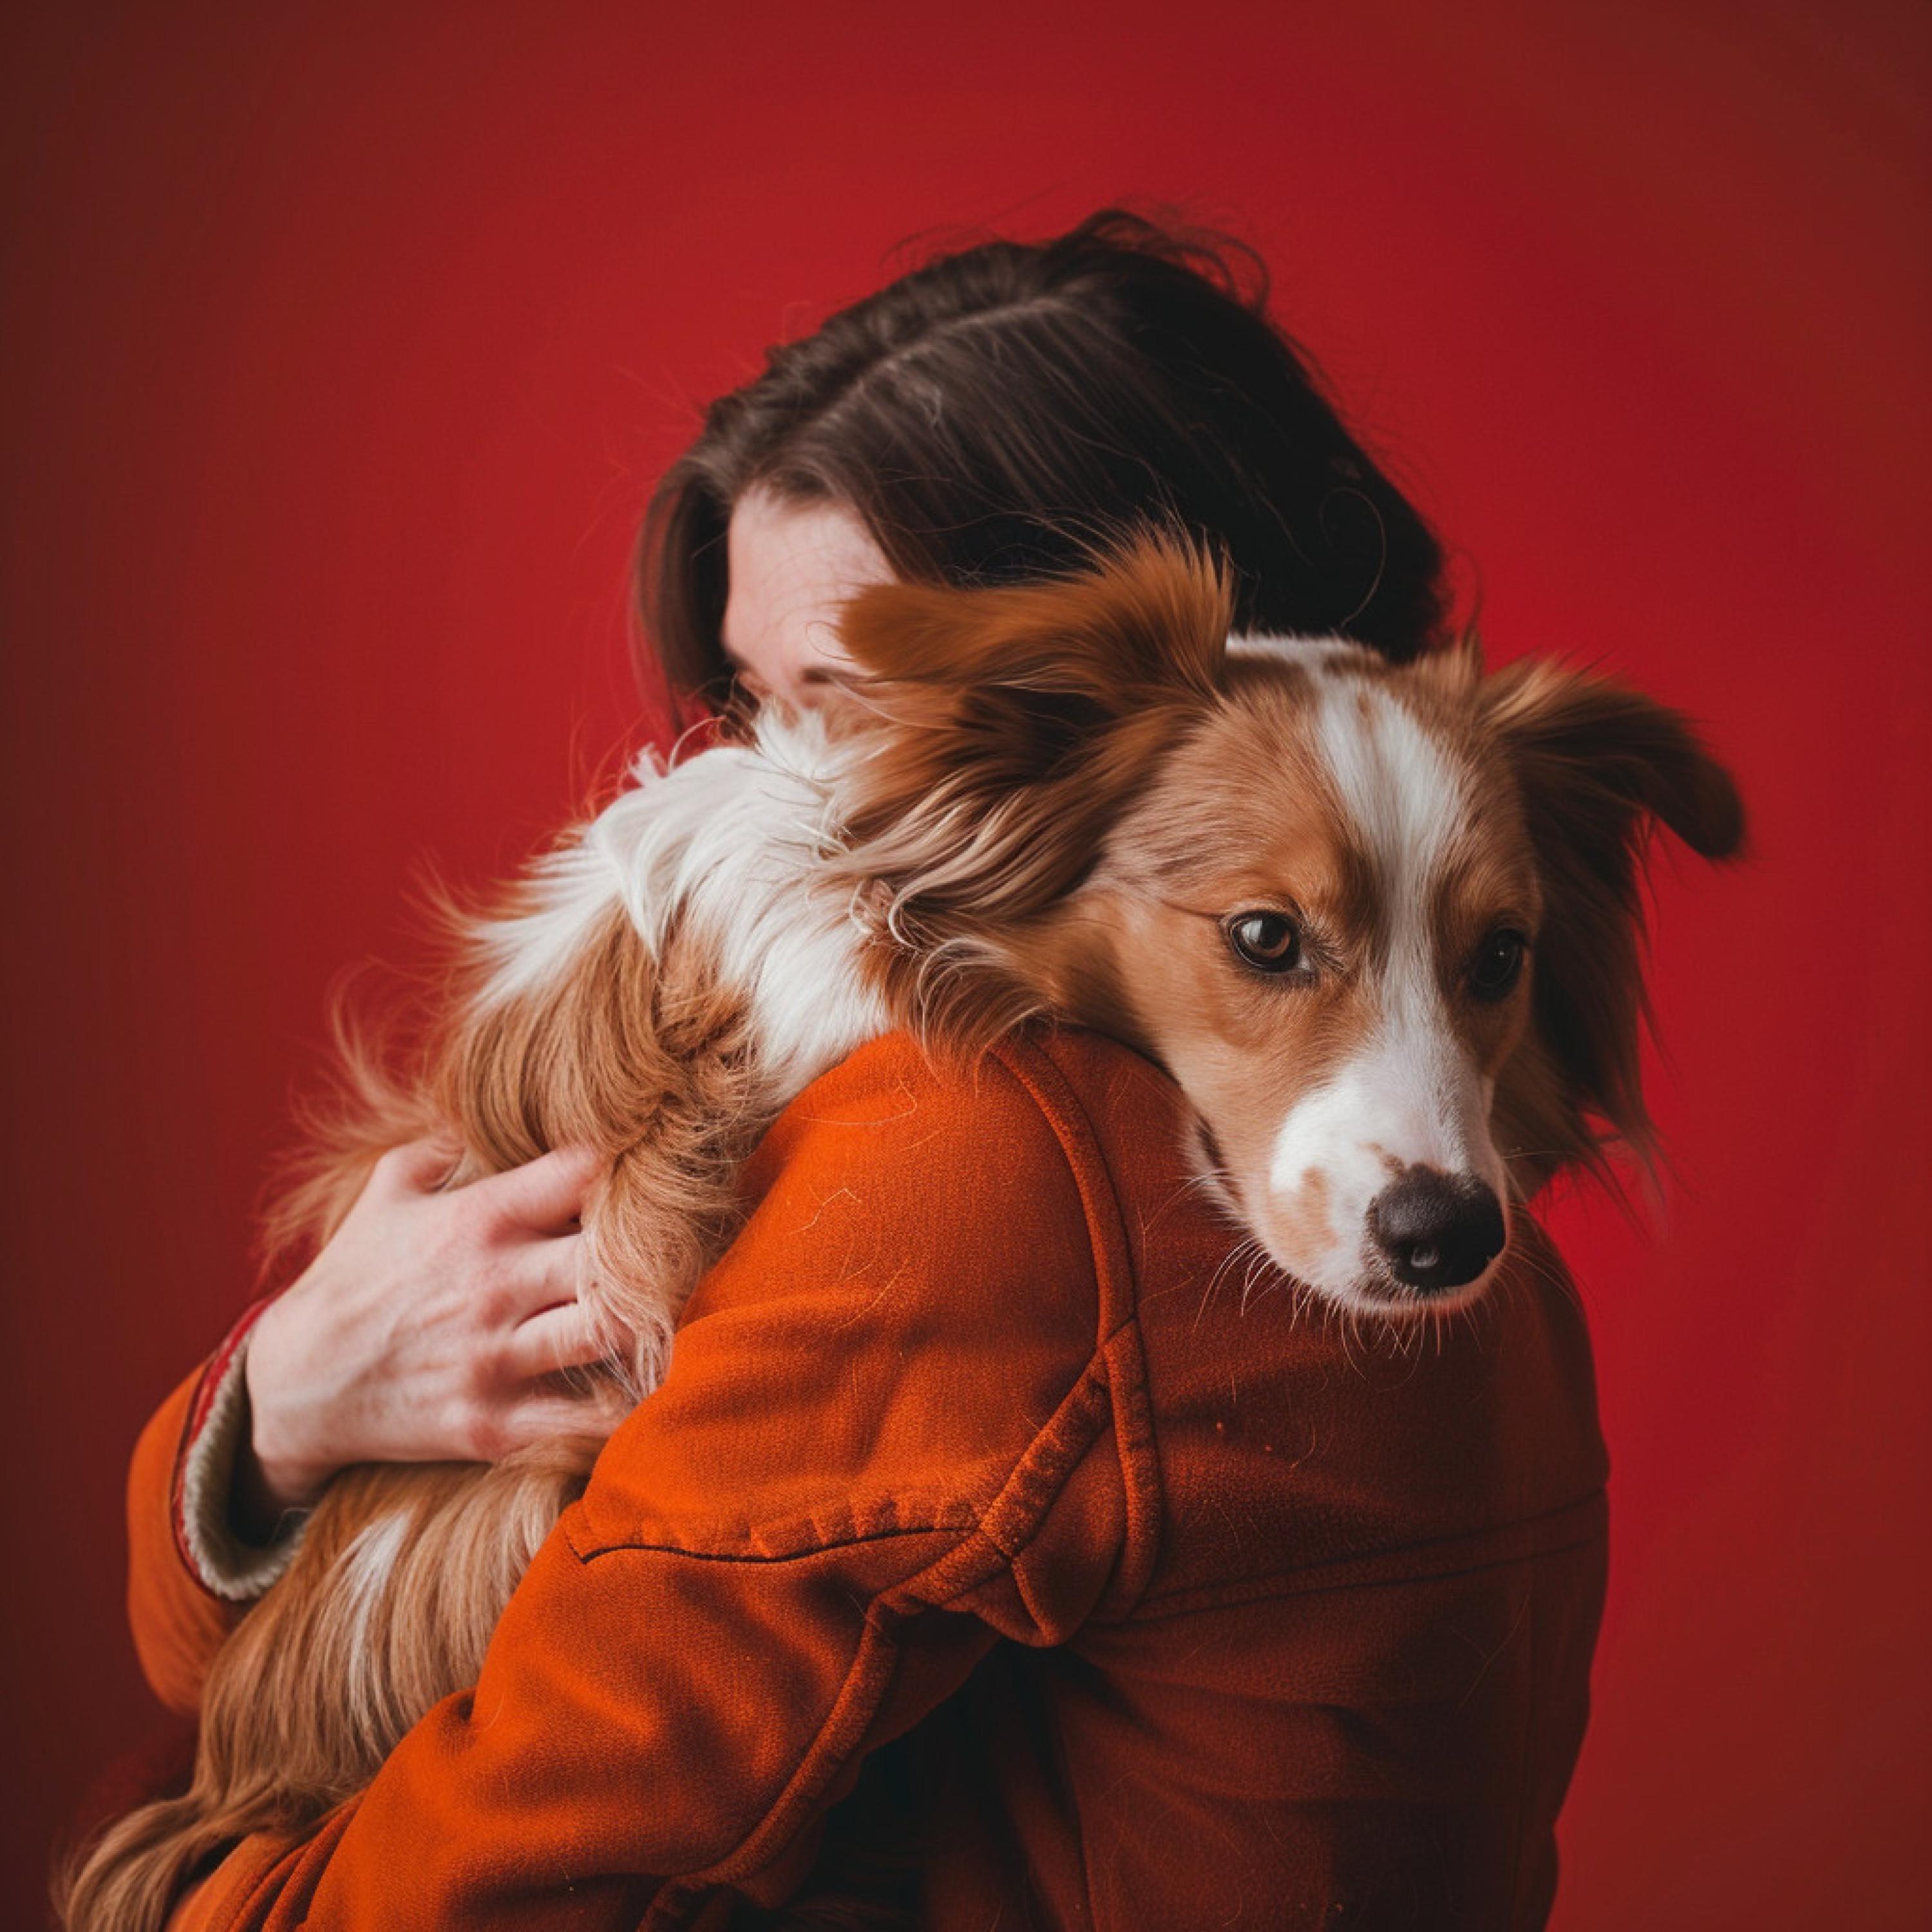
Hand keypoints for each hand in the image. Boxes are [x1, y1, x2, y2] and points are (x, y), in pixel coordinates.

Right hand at [234, 1140, 632, 1531]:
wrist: (294, 1387)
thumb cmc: (351, 1279)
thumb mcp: (386, 1194)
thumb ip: (442, 1145)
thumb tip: (486, 1107)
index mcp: (477, 1220)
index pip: (584, 1173)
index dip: (624, 1170)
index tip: (639, 1180)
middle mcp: (494, 1284)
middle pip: (617, 1252)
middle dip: (655, 1247)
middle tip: (671, 1252)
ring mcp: (495, 1357)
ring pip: (614, 1328)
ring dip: (647, 1319)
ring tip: (656, 1312)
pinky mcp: (494, 1424)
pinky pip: (588, 1415)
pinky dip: (621, 1399)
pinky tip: (629, 1382)